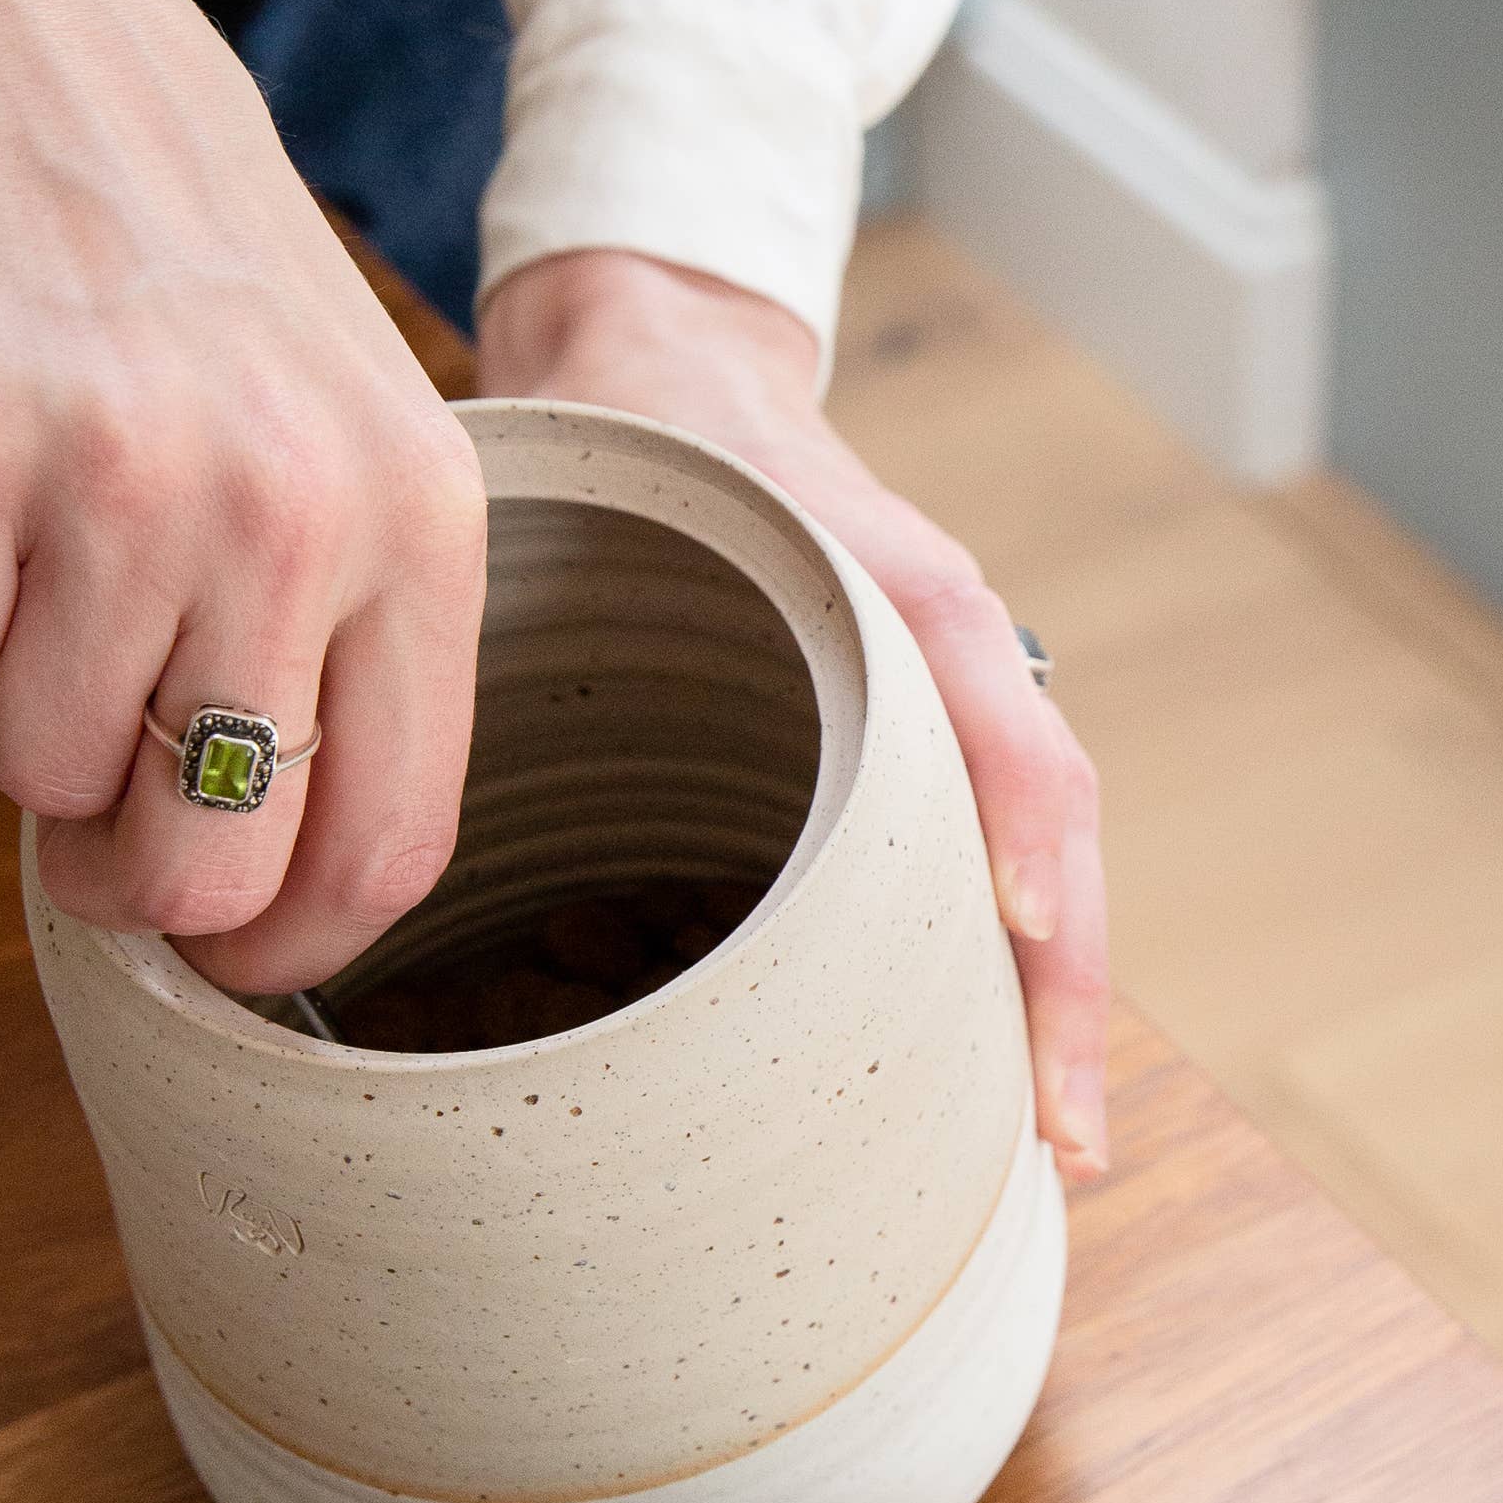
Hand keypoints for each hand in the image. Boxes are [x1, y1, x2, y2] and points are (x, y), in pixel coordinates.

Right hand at [0, 0, 486, 995]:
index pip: (392, 847)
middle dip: (144, 885)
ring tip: (51, 592)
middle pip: (218, 859)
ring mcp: (126, 477)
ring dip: (31, 728)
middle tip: (104, 834)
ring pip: (56, 777)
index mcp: (423, 538)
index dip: (297, 950)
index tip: (237, 963)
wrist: (17, 53)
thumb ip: (359, 664)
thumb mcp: (359, 461)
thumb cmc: (199, 292)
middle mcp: (297, 515)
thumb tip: (287, 890)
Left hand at [478, 249, 1109, 1181]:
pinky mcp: (923, 757)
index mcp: (906, 598)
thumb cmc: (636, 432)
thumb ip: (574, 580)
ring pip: (1039, 871)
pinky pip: (983, 873)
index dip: (1021, 844)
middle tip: (1063, 1140)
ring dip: (1048, 1010)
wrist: (672, 358)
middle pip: (1055, 838)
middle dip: (1066, 996)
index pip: (1005, 735)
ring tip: (1049, 1143)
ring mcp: (954, 714)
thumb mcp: (608, 474)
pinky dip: (994, 979)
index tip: (1021, 940)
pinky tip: (976, 1078)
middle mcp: (958, 664)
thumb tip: (435, 749)